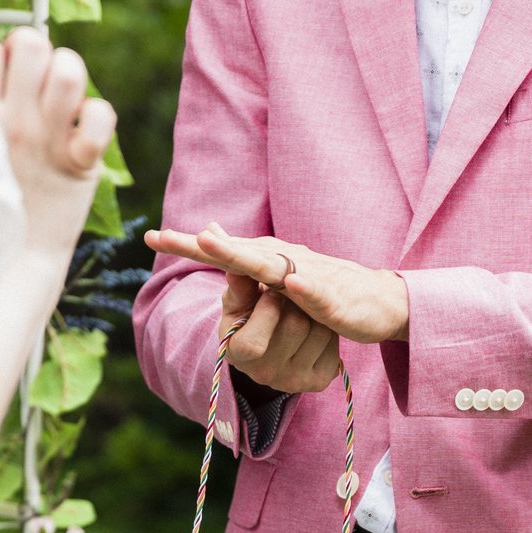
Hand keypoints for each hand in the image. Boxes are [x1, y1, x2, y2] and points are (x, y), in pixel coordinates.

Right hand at [0, 29, 116, 255]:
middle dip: (37, 53)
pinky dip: (97, 120)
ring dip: (68, 75)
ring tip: (58, 103)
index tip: (0, 81)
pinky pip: (101, 115)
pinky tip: (80, 136)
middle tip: (33, 85)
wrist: (12, 263)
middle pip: (31, 42)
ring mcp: (46, 142)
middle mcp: (10, 123)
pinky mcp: (79, 165)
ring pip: (69, 69)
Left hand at [145, 222, 409, 345]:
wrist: (381, 301)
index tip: (149, 237)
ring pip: (274, 268)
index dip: (187, 245)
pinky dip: (304, 289)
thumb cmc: (326, 288)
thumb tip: (211, 231)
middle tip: (175, 237)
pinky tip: (290, 285)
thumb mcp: (278, 276)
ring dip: (244, 258)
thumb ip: (244, 259)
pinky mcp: (334, 299)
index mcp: (271, 258)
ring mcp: (311, 277)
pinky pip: (317, 293)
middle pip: (241, 252)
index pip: (224, 250)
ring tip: (214, 248)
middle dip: (209, 247)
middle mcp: (287, 261)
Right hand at [219, 273, 341, 394]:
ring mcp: (293, 381)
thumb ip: (239, 287)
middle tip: (290, 295)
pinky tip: (313, 325)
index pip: (253, 344)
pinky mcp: (318, 380)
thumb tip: (237, 271)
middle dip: (295, 302)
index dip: (266, 312)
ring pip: (319, 331)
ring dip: (314, 311)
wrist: (269, 344)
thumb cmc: (249, 315)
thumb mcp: (238, 301)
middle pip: (295, 326)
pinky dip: (327, 327)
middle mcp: (265, 374)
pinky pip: (333, 343)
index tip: (271, 291)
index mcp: (238, 356)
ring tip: (301, 308)